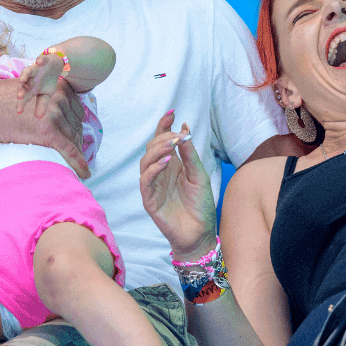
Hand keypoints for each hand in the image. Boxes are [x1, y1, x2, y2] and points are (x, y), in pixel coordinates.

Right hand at [0, 78, 89, 177]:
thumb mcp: (27, 91)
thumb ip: (44, 97)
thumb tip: (55, 111)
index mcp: (56, 87)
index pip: (76, 110)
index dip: (75, 125)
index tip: (74, 135)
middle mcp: (59, 98)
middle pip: (77, 124)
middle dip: (76, 139)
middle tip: (75, 153)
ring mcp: (54, 115)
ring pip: (74, 138)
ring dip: (76, 152)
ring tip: (75, 164)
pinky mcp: (48, 132)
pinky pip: (70, 150)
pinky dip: (79, 163)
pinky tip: (85, 174)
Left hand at [17, 53, 66, 118]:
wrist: (55, 66)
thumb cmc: (47, 81)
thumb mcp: (46, 94)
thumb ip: (41, 105)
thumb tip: (38, 118)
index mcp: (31, 88)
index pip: (24, 97)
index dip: (21, 103)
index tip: (19, 111)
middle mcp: (31, 79)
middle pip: (24, 85)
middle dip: (21, 90)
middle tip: (19, 97)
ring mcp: (36, 69)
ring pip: (28, 71)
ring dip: (24, 75)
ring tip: (22, 80)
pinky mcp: (43, 60)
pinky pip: (41, 59)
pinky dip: (40, 60)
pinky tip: (39, 62)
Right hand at [139, 112, 216, 258]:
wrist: (200, 233)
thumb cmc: (200, 205)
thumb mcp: (199, 175)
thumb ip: (190, 154)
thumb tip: (184, 127)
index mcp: (171, 165)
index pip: (161, 141)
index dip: (163, 126)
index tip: (172, 112)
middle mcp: (159, 173)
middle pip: (151, 148)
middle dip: (163, 137)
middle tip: (178, 135)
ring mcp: (153, 187)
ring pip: (145, 162)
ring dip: (157, 151)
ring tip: (172, 145)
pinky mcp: (150, 200)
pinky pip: (146, 181)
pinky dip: (154, 169)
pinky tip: (167, 162)